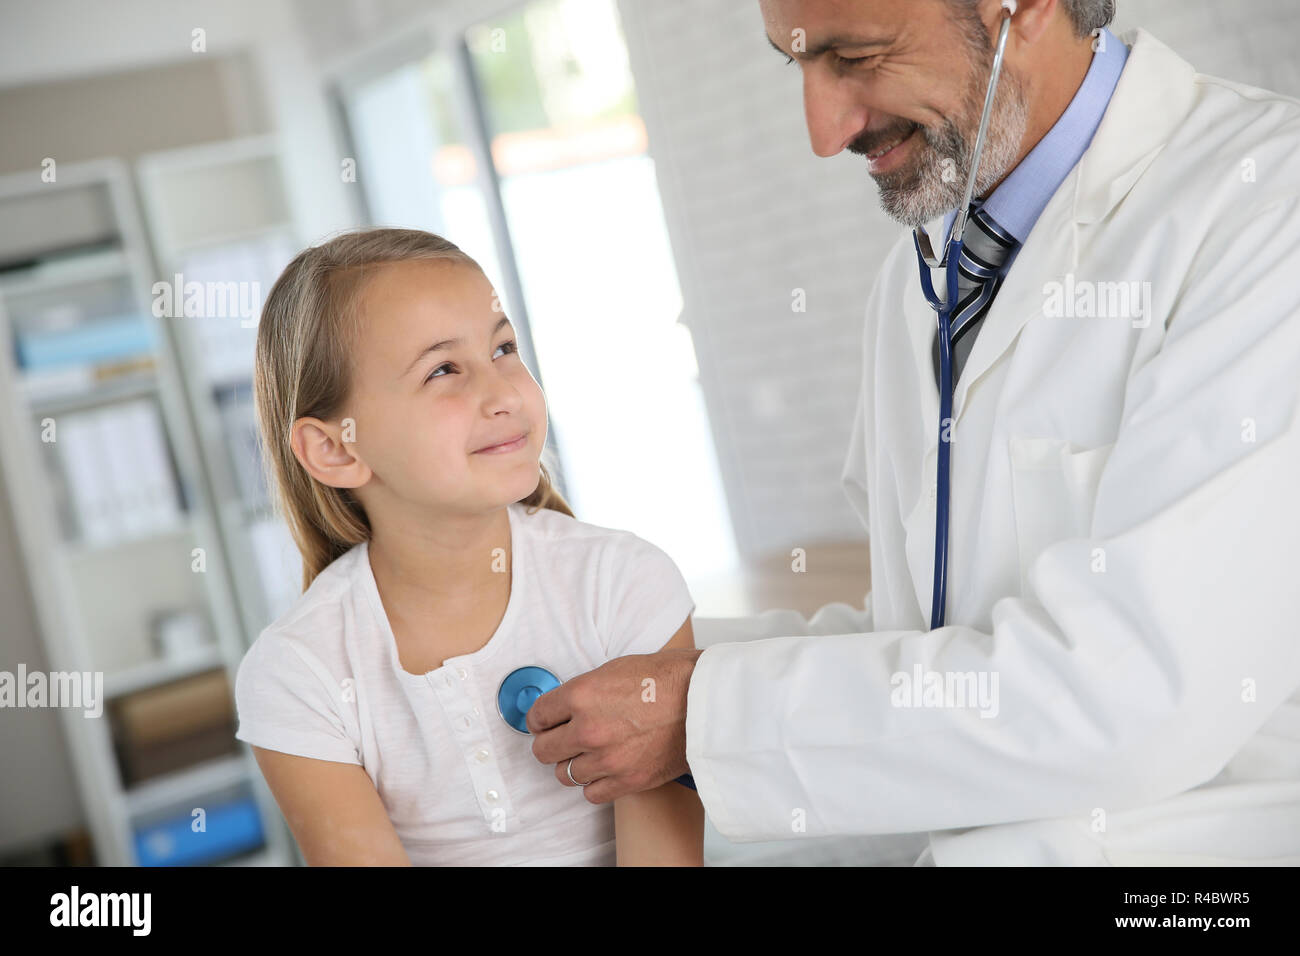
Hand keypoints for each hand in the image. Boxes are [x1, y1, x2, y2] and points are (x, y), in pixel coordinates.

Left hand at [526, 647, 702, 802]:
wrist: (706, 700)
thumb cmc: (667, 678)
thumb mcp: (615, 669)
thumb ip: (584, 691)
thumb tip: (563, 706)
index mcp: (581, 694)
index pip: (536, 716)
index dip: (540, 719)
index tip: (546, 722)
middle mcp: (588, 729)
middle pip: (543, 750)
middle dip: (551, 743)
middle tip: (563, 738)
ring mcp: (607, 758)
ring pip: (565, 774)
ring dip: (575, 764)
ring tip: (591, 752)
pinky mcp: (627, 780)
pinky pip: (591, 793)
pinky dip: (595, 783)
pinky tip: (606, 768)